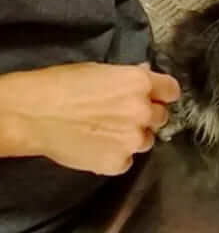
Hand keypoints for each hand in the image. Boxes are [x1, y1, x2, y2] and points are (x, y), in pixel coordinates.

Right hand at [0, 62, 180, 175]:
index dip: (163, 94)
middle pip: (161, 116)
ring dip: (132, 137)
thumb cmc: (59, 86)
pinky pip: (127, 160)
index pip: (172, 90)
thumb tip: (146, 75)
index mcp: (140, 84)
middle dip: (147, 116)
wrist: (31, 115)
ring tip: (106, 133)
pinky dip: (115, 156)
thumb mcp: (99, 71)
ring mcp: (133, 139)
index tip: (156, 97)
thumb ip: (129, 78)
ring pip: (146, 140)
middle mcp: (143, 111)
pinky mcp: (119, 162)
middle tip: (123, 116)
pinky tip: (96, 147)